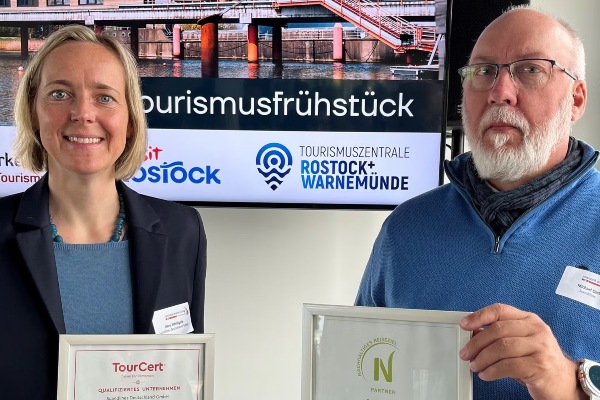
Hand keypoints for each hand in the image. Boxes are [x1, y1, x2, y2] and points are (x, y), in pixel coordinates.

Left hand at [458, 303, 585, 399]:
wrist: (564, 382)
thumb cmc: (537, 361)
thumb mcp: (520, 343)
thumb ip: (500, 335)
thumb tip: (472, 333)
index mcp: (529, 319)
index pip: (500, 310)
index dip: (479, 316)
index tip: (464, 325)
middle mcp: (537, 330)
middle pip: (498, 330)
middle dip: (476, 342)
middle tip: (465, 353)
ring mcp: (541, 347)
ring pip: (502, 348)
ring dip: (483, 358)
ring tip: (475, 366)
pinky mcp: (540, 366)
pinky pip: (508, 366)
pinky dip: (492, 371)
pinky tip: (486, 374)